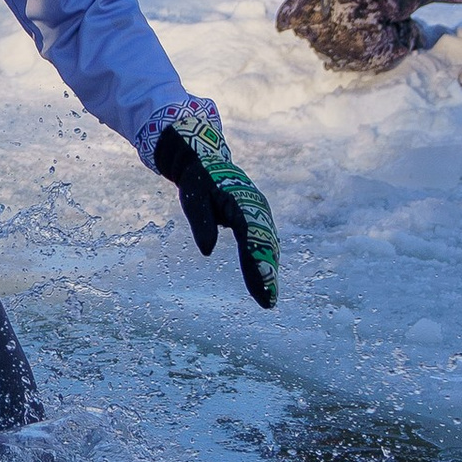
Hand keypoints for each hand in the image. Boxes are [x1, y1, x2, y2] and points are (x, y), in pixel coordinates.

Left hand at [153, 106, 279, 309]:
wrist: (206, 160)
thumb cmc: (198, 181)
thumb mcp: (193, 198)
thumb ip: (201, 223)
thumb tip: (207, 251)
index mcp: (242, 202)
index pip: (252, 236)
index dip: (257, 261)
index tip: (262, 284)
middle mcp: (257, 208)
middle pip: (265, 244)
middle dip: (267, 273)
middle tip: (268, 301)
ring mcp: (260, 213)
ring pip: (268, 245)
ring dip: (269, 271)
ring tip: (268, 298)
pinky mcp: (257, 218)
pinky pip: (264, 242)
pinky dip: (265, 261)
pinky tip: (264, 282)